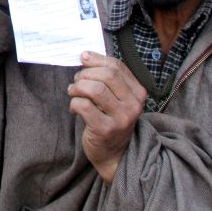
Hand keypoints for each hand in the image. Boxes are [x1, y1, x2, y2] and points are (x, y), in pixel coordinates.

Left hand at [68, 52, 146, 182]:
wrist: (115, 155)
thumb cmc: (111, 120)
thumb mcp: (116, 98)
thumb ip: (106, 77)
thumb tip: (85, 55)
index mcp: (138, 92)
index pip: (117, 66)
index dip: (96, 59)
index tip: (83, 58)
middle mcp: (133, 105)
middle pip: (107, 75)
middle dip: (86, 74)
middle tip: (76, 81)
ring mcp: (121, 118)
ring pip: (94, 89)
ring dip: (77, 87)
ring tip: (73, 93)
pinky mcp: (105, 129)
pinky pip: (83, 106)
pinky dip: (74, 103)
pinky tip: (75, 109)